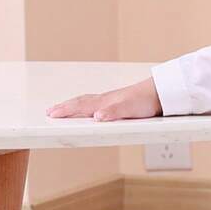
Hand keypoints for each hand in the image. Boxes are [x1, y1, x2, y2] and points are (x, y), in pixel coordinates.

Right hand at [46, 77, 162, 120]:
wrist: (160, 92)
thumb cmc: (145, 101)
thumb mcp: (129, 109)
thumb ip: (113, 112)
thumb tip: (96, 117)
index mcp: (104, 102)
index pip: (80, 106)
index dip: (65, 111)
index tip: (51, 114)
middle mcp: (105, 99)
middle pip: (80, 102)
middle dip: (64, 107)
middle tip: (50, 111)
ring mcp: (111, 100)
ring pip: (87, 101)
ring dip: (74, 105)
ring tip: (64, 108)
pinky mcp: (118, 102)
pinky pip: (96, 102)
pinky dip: (86, 105)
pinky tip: (90, 108)